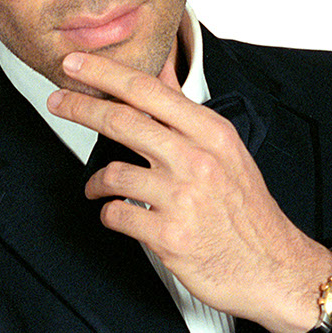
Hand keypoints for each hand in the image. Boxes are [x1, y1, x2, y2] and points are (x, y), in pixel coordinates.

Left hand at [48, 51, 331, 332]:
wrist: (273, 267)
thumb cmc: (247, 210)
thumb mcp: (226, 150)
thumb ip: (187, 113)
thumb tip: (161, 73)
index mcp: (211, 133)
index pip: (148, 91)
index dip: (104, 73)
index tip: (76, 64)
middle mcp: (197, 160)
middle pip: (122, 121)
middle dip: (80, 107)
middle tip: (58, 101)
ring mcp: (182, 198)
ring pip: (113, 172)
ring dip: (96, 181)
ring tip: (97, 186)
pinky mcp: (168, 236)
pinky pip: (117, 214)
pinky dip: (109, 213)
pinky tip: (117, 213)